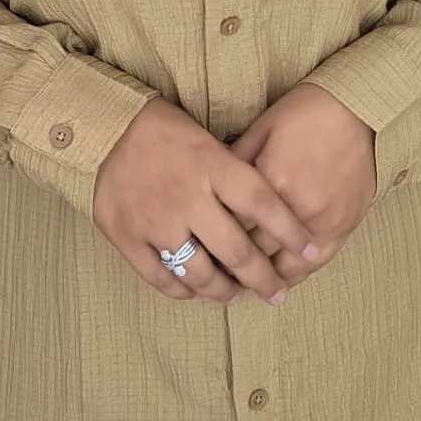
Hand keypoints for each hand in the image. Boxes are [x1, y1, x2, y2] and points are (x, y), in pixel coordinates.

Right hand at [93, 97, 319, 306]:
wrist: (110, 125)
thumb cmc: (170, 131)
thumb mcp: (212, 142)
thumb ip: (238, 177)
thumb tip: (275, 217)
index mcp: (213, 166)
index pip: (264, 205)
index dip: (290, 232)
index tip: (310, 251)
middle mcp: (187, 196)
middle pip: (236, 250)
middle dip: (264, 279)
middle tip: (277, 293)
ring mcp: (155, 219)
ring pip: (200, 273)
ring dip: (224, 291)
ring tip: (237, 296)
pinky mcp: (126, 235)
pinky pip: (161, 278)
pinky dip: (182, 290)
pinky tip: (196, 291)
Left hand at [229, 83, 376, 289]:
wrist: (357, 109)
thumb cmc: (305, 113)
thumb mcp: (261, 129)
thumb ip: (235, 162)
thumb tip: (211, 188)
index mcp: (271, 181)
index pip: (232, 223)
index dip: (212, 239)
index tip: (196, 248)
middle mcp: (297, 208)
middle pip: (255, 251)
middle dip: (231, 264)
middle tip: (210, 274)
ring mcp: (324, 222)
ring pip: (284, 266)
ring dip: (262, 278)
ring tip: (242, 285)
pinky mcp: (344, 227)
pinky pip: (316, 264)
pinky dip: (294, 275)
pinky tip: (278, 281)